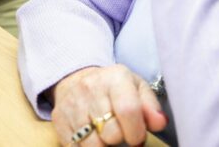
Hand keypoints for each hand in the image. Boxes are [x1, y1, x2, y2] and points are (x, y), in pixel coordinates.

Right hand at [51, 65, 166, 145]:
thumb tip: (160, 123)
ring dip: (104, 146)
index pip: (128, 110)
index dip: (136, 132)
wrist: (78, 80)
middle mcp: (90, 88)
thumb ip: (151, 107)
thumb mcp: (137, 88)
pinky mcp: (59, 120)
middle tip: (121, 132)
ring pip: (93, 145)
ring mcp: (72, 104)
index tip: (138, 137)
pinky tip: (93, 137)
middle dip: (120, 138)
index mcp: (115, 77)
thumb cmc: (114, 88)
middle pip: (111, 132)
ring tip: (107, 135)